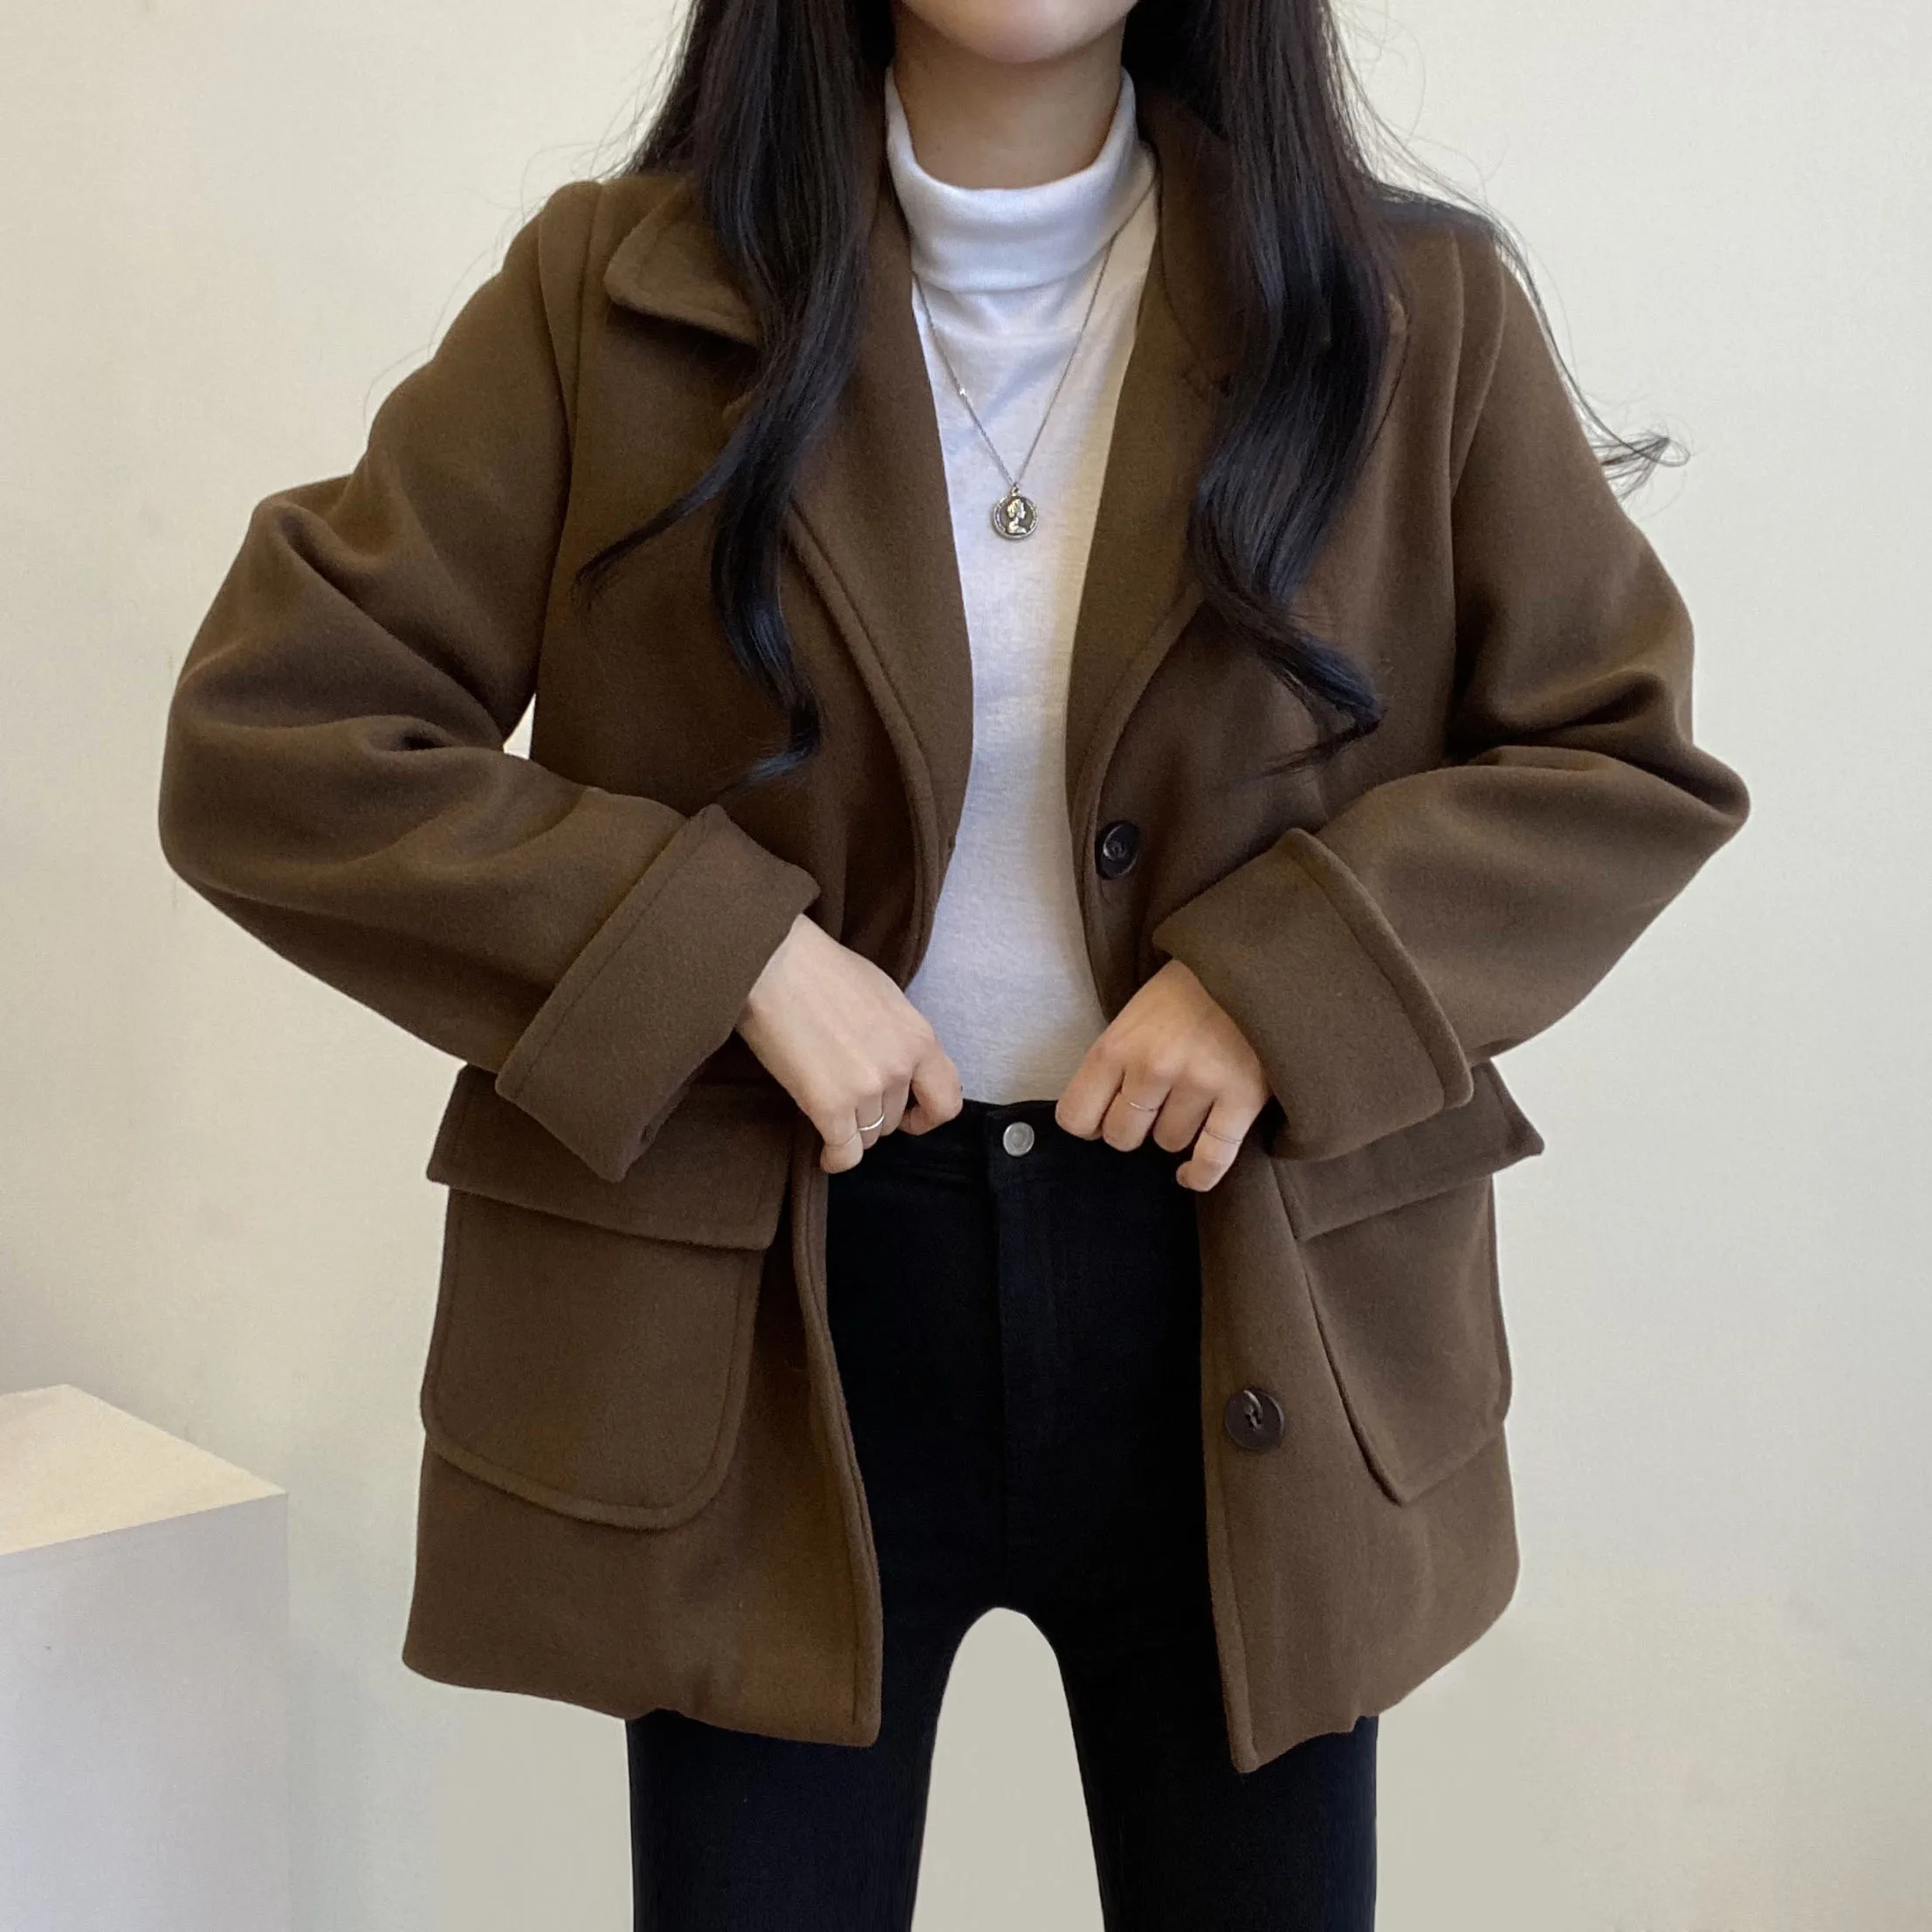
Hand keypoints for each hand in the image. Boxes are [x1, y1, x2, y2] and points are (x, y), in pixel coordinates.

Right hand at [736, 914, 963, 1171]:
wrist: (774, 962)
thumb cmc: (821, 970)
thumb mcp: (883, 997)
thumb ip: (899, 1038)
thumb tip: (897, 1066)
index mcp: (919, 1037)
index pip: (947, 1099)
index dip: (927, 1115)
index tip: (909, 1116)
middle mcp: (901, 1067)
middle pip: (894, 1119)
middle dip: (873, 1114)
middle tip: (845, 1094)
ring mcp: (867, 1088)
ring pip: (868, 1137)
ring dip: (849, 1129)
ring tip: (827, 1107)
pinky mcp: (830, 1106)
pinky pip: (844, 1152)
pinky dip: (835, 1158)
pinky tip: (824, 1153)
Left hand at [1054, 960, 1269, 1190]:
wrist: (1260, 958)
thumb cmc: (1193, 985)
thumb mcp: (1138, 1009)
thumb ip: (1118, 1057)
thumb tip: (1101, 1113)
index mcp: (1117, 1043)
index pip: (1077, 1116)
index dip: (1090, 1123)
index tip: (1105, 1115)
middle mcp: (1152, 1068)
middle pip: (1123, 1136)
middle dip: (1134, 1127)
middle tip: (1153, 1107)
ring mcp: (1198, 1084)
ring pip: (1168, 1143)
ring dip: (1175, 1131)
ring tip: (1190, 1102)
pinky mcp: (1242, 1098)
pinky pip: (1211, 1159)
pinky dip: (1199, 1174)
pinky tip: (1189, 1174)